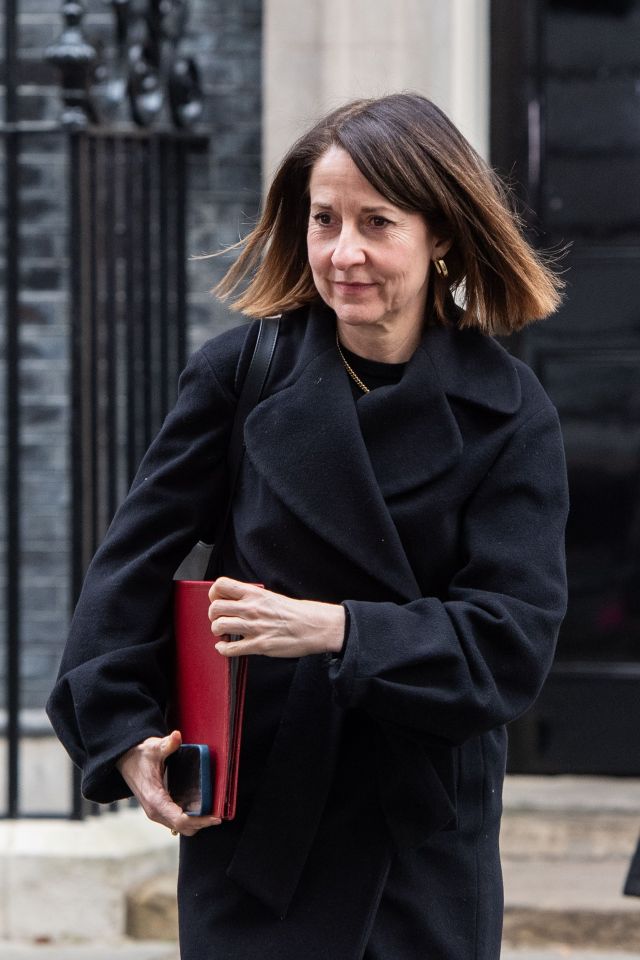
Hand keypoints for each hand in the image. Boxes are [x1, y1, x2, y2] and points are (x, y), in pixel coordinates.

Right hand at [115, 729, 221, 836]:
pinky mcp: (159, 810)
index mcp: (155, 800)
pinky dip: (190, 819)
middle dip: (201, 823)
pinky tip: (201, 809)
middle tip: (218, 815)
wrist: (126, 760)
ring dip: (196, 823)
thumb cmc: (140, 755)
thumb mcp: (153, 748)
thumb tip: (177, 735)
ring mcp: (156, 812)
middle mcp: (155, 811)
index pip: (180, 820)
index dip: (200, 821)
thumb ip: (167, 744)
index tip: (216, 817)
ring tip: (212, 813)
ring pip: (180, 827)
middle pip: (183, 827)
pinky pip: (176, 821)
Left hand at [208, 577, 345, 658]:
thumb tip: (235, 602)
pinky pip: (230, 648)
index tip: (217, 600)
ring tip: (224, 633)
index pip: (221, 585)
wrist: (314, 626)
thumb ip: (252, 598)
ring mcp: (254, 627)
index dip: (213, 594)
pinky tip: (226, 646)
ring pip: (218, 626)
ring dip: (217, 631)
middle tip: (219, 619)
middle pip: (215, 607)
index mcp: (255, 593)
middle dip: (213, 615)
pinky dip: (223, 649)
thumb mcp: (271, 596)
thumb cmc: (296, 612)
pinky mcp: (258, 645)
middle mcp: (252, 608)